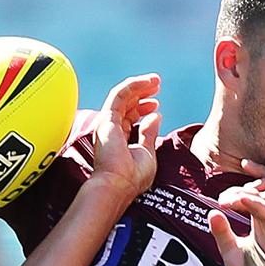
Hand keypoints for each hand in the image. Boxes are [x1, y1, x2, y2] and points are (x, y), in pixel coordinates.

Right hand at [91, 74, 161, 203]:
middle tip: (157, 85)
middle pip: (126, 104)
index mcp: (118, 139)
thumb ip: (149, 134)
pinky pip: (119, 95)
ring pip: (122, 96)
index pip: (129, 116)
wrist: (118, 184)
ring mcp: (107, 123)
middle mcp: (110, 130)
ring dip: (139, 85)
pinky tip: (146, 82)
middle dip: (142, 93)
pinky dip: (133, 86)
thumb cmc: (132, 176)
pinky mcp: (107, 118)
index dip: (143, 107)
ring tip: (155, 80)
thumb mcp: (146, 152)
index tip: (156, 104)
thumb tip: (155, 117)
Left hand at [209, 193, 264, 265]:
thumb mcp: (232, 255)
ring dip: (261, 206)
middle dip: (247, 197)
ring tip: (245, 197)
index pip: (252, 205)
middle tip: (229, 195)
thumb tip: (211, 211)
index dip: (238, 196)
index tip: (222, 196)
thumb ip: (223, 234)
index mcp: (262, 230)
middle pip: (263, 206)